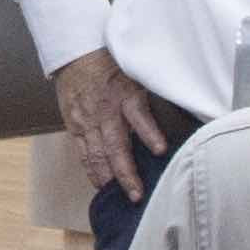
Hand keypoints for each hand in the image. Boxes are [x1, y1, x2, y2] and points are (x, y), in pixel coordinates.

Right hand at [51, 48, 171, 191]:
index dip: (149, 133)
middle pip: (115, 145)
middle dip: (126, 172)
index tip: (160, 150)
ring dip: (108, 177)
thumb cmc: (111, 65)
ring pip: (96, 155)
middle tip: (136, 194)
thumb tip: (174, 120)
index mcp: (124, 94)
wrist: (75, 54)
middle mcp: (105, 110)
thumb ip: (148, 98)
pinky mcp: (74, 126)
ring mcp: (87, 120)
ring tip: (119, 195)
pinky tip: (100, 185)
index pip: (138, 115)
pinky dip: (91, 170)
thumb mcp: (135, 74)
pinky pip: (82, 153)